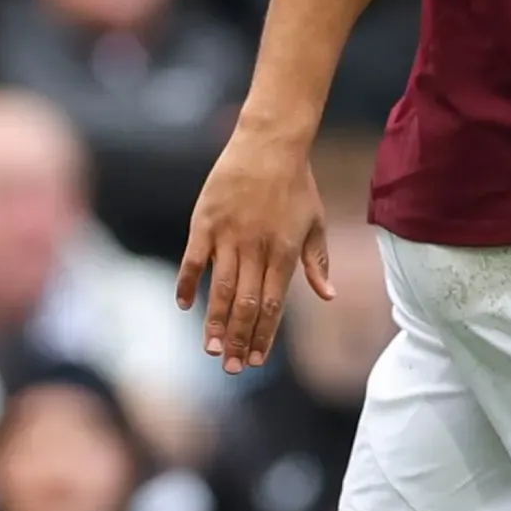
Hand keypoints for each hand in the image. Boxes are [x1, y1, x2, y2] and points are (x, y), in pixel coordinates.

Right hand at [177, 119, 331, 372]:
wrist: (270, 142)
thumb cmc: (296, 184)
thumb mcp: (315, 223)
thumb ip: (318, 263)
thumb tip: (327, 297)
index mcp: (284, 253)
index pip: (272, 306)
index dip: (264, 336)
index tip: (256, 360)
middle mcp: (256, 249)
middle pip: (246, 305)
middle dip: (239, 340)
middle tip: (232, 368)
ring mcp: (228, 236)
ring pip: (220, 289)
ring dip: (216, 321)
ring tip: (211, 349)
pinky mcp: (205, 221)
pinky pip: (193, 259)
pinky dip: (187, 283)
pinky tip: (183, 305)